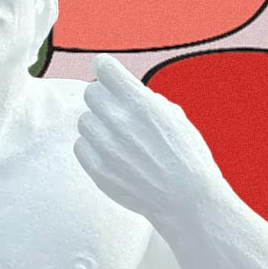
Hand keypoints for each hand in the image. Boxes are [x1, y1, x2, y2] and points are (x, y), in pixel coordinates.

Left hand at [74, 53, 224, 223]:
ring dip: (98, 125)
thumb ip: (147, 100)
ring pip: (84, 120)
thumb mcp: (175, 118)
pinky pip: (80, 146)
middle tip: (118, 114)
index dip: (105, 69)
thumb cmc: (187, 157)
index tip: (107, 73)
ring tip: (118, 139)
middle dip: (104, 99)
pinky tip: (112, 155)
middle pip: (90, 93)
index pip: (104, 67)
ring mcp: (105, 147)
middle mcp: (119, 121)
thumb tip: (128, 93)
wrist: (187, 201)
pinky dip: (92, 148)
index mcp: (140, 103)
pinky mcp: (97, 169)